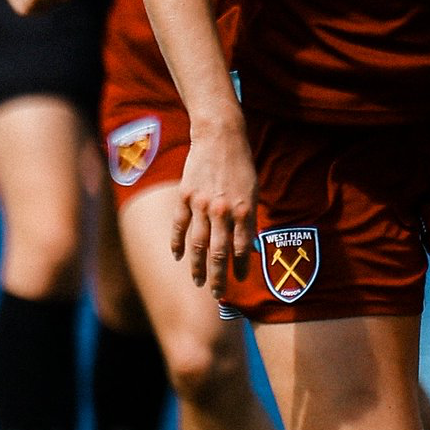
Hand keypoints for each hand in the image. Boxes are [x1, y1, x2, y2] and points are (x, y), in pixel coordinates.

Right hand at [172, 114, 257, 295]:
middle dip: (219, 276)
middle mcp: (222, 210)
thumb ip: (248, 217)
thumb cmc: (242, 164)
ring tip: (199, 281)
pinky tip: (177, 256)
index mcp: (244, 209)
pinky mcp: (185, 196)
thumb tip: (247, 244)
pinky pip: (179, 225)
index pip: (242, 248)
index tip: (238, 281)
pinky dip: (177, 242)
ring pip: (197, 243)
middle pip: (219, 252)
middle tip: (218, 293)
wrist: (220, 136)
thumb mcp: (253, 191)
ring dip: (197, 266)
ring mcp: (201, 204)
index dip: (240, 267)